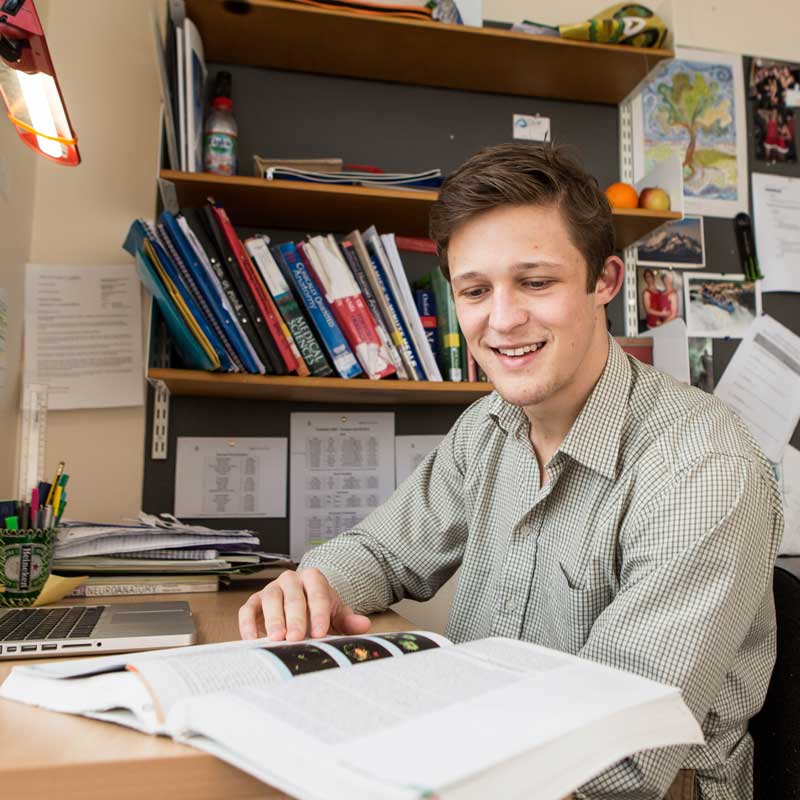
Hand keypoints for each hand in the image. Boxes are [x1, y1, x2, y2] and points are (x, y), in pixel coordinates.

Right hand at [238, 567, 370, 641]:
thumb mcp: (335, 612)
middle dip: (295, 618)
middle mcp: (291, 580)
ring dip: (273, 619)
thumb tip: (364, 625)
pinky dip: (248, 623)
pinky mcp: (255, 601)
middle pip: (293, 596)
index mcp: (314, 579)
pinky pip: (248, 609)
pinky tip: (252, 638)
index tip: (320, 633)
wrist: (301, 605)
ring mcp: (271, 589)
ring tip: (276, 638)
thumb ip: (348, 619)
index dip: (319, 613)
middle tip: (296, 637)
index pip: (318, 594)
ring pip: (271, 599)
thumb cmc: (318, 610)